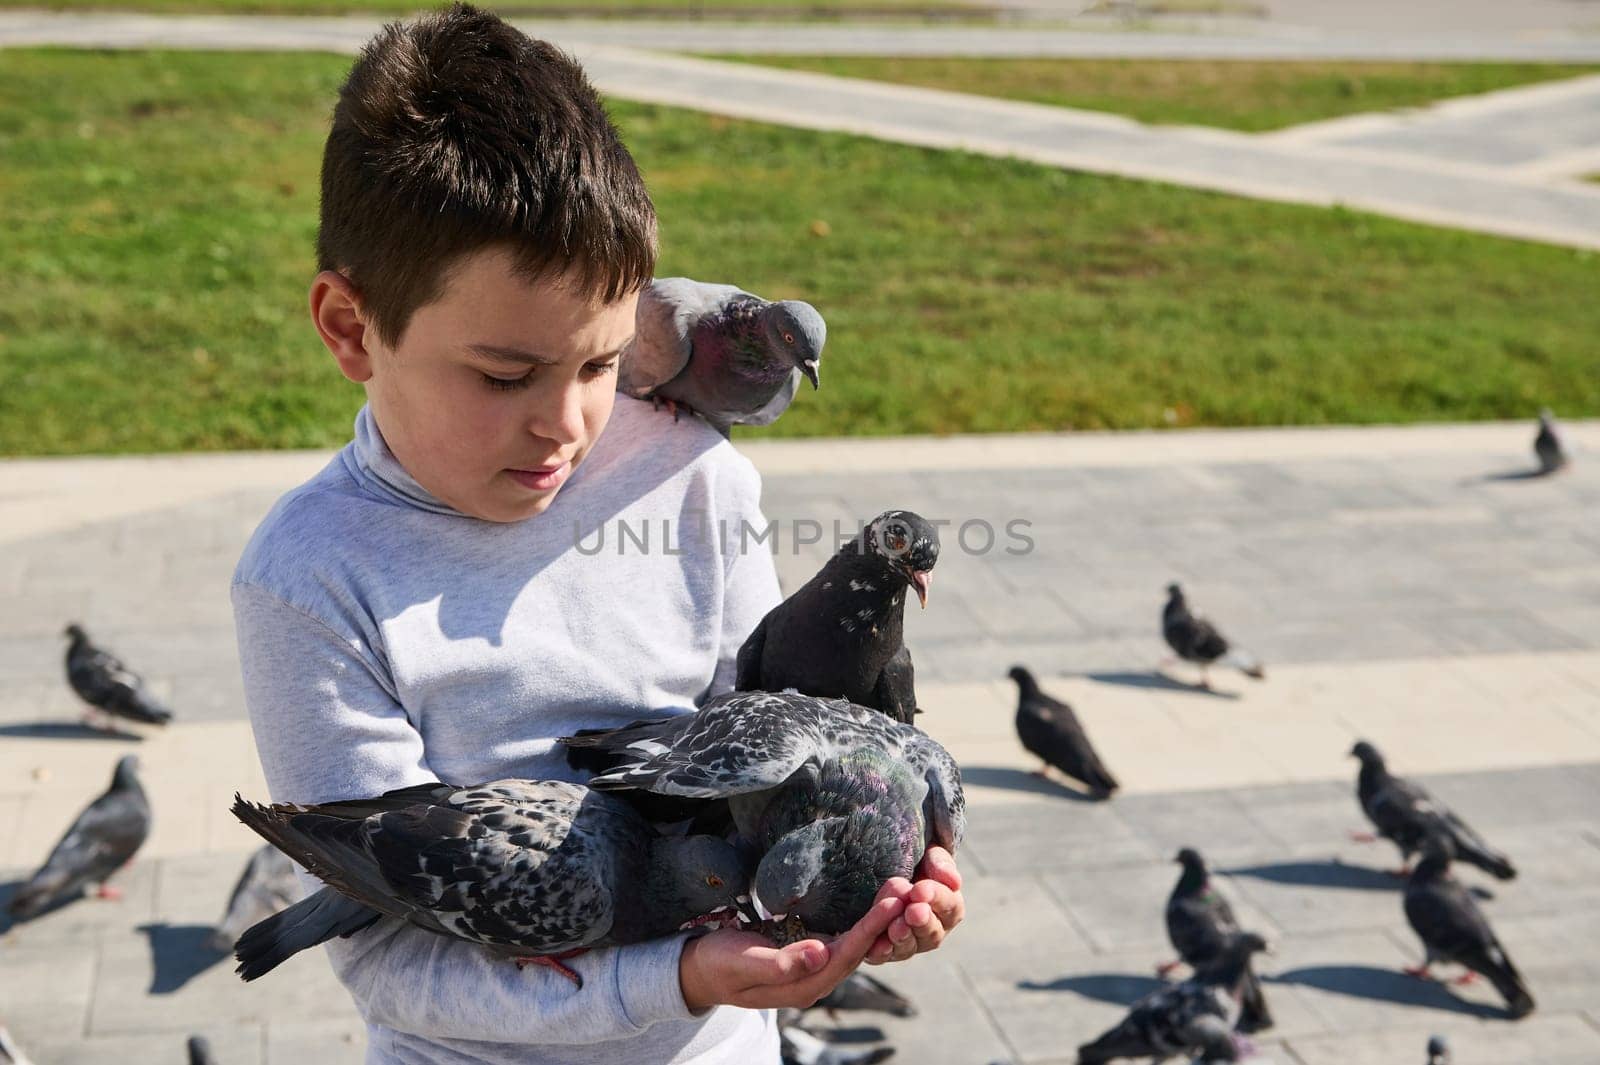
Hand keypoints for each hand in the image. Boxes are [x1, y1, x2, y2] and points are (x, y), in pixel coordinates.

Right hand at [678, 880, 907, 1011]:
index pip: (845, 956)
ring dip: (876, 918)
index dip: (869, 930)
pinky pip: (842, 938)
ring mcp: (813, 968)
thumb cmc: (718, 964)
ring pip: (853, 943)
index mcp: (802, 986)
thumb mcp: (741, 962)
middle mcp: (815, 979)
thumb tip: (821, 955)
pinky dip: (860, 919)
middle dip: (882, 920)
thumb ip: (780, 963)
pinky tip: (872, 901)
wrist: (700, 970)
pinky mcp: (809, 954)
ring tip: (896, 888)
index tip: (891, 903)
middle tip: (905, 886)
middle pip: (857, 950)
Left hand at [865, 845, 963, 964]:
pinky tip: (877, 946)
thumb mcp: (929, 857)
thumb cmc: (915, 864)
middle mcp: (931, 932)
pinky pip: (883, 956)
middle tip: (913, 911)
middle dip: (922, 922)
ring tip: (896, 927)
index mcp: (948, 909)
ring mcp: (908, 944)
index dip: (936, 898)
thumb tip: (953, 880)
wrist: (885, 872)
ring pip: (909, 947)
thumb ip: (941, 865)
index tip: (920, 889)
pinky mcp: (883, 950)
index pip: (950, 907)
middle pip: (932, 932)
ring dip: (903, 937)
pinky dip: (881, 952)